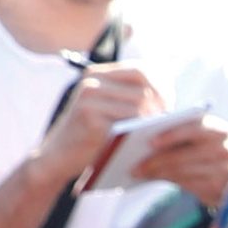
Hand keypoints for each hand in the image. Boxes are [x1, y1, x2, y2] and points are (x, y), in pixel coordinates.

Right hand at [37, 56, 164, 186]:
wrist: (57, 157)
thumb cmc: (90, 135)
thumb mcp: (107, 109)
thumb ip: (129, 97)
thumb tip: (169, 93)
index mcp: (97, 75)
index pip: (140, 70)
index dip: (161, 86)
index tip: (170, 104)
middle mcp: (91, 82)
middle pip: (143, 87)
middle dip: (161, 105)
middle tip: (169, 121)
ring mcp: (89, 98)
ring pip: (139, 105)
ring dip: (154, 120)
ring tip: (161, 132)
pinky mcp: (89, 118)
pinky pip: (127, 122)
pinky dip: (141, 132)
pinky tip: (146, 141)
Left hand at [113, 106, 227, 208]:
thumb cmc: (211, 154)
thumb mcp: (203, 140)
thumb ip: (181, 137)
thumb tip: (146, 144)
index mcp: (218, 128)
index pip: (193, 128)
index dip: (171, 135)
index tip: (150, 141)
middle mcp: (224, 147)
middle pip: (183, 154)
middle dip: (156, 160)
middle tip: (134, 166)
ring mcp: (224, 169)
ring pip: (182, 171)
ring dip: (157, 173)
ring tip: (138, 173)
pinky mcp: (220, 187)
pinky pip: (188, 185)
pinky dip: (168, 181)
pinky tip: (153, 179)